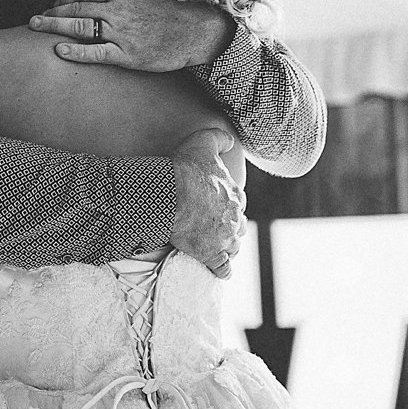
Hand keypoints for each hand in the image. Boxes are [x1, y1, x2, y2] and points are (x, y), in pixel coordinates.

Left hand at [29, 0, 230, 71]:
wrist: (198, 31)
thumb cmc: (176, 9)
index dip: (65, 0)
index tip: (54, 5)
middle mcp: (118, 11)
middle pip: (76, 9)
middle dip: (52, 12)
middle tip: (34, 19)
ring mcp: (121, 33)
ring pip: (80, 28)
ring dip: (54, 26)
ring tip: (36, 27)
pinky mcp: (127, 54)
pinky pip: (95, 52)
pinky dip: (75, 51)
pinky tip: (59, 49)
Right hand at [168, 129, 245, 277]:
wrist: (169, 195)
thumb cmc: (185, 168)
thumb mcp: (204, 142)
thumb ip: (220, 138)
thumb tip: (230, 140)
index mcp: (236, 195)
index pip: (238, 203)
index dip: (228, 204)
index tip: (216, 205)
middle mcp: (235, 218)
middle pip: (238, 226)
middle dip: (229, 226)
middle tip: (213, 225)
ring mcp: (224, 239)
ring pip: (233, 247)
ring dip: (227, 247)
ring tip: (215, 245)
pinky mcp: (211, 255)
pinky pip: (223, 269)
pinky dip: (223, 270)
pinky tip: (219, 270)